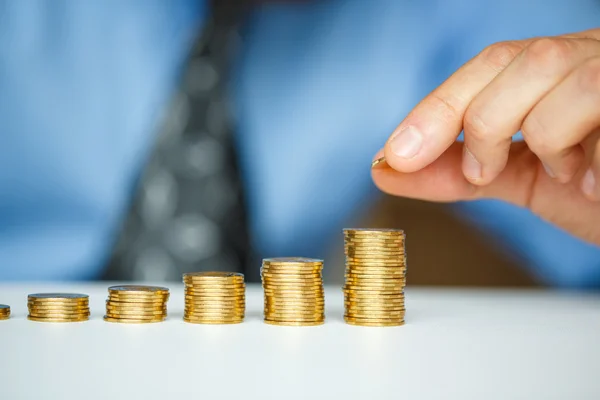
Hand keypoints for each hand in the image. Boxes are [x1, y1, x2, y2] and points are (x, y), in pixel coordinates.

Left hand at [372, 28, 599, 245]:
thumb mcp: (522, 181)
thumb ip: (459, 172)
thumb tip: (386, 169)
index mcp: (557, 71)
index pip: (489, 65)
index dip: (437, 107)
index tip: (394, 156)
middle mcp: (595, 56)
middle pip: (521, 59)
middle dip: (483, 123)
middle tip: (481, 172)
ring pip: (564, 77)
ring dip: (545, 140)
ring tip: (565, 175)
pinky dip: (593, 159)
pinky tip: (598, 184)